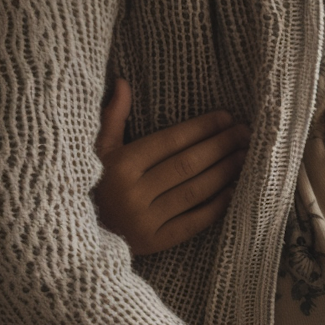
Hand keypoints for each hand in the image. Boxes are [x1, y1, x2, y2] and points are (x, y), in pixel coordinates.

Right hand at [94, 80, 248, 254]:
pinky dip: (215, 206)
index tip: (226, 117)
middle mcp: (132, 193)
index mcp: (120, 166)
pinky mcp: (154, 243)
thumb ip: (113, 117)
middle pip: (187, 165)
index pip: (170, 141)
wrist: (78, 235)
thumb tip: (123, 82)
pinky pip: (192, 223)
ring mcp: (144, 221)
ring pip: (193, 191)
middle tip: (246, 133)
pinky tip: (233, 191)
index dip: (201, 128)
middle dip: (220, 146)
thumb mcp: (99, 150)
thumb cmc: (94, 185)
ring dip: (224, 172)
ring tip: (244, 156)